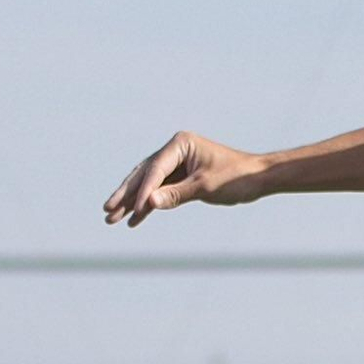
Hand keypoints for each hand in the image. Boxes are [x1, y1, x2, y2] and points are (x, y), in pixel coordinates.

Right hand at [103, 131, 264, 226]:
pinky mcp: (181, 177)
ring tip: (112, 218)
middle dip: (126, 194)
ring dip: (132, 202)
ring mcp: (176, 163)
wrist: (257, 178)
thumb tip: (148, 203)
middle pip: (144, 174)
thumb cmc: (236, 178)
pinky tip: (135, 219)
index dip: (142, 190)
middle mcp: (175, 150)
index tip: (132, 209)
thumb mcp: (205, 187)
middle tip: (107, 211)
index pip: (155, 169)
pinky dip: (149, 205)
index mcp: (180, 144)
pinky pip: (160, 191)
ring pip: (148, 184)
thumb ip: (176, 195)